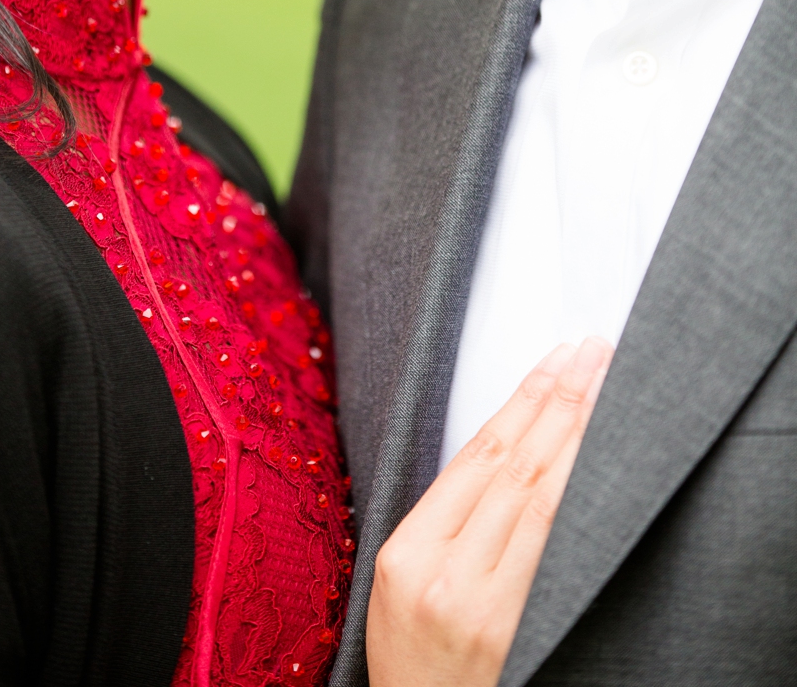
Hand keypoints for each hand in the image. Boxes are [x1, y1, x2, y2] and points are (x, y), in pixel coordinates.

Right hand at [367, 336, 612, 686]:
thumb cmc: (412, 651)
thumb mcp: (397, 578)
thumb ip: (443, 519)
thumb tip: (502, 450)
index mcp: (407, 551)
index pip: (475, 456)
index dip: (520, 401)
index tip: (553, 358)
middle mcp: (446, 572)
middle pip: (514, 468)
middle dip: (558, 402)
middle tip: (592, 353)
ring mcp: (487, 603)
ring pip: (543, 502)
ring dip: (578, 437)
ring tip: (605, 388)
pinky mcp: (519, 628)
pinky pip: (556, 550)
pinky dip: (581, 497)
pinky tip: (601, 462)